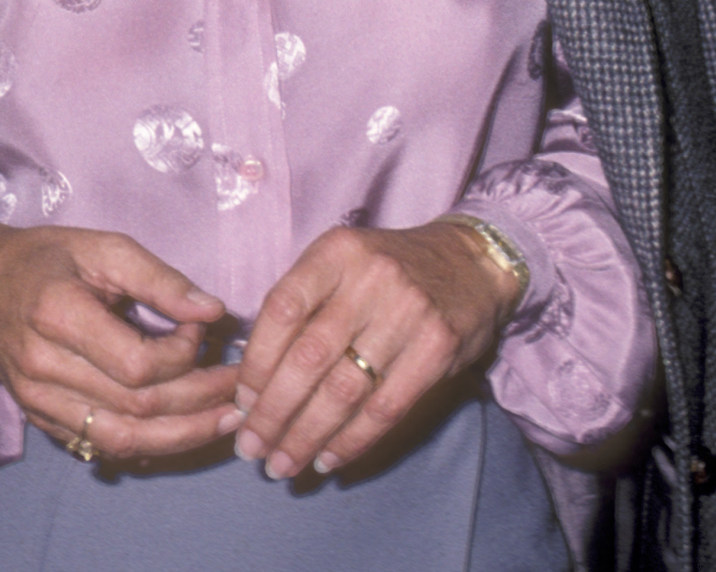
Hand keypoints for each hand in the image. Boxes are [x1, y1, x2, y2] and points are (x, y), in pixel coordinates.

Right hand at [0, 221, 237, 462]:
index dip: (183, 356)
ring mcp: (40, 402)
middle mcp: (45, 369)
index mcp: (59, 317)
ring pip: (123, 440)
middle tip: (241, 388)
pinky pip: (103, 446)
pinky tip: (184, 432)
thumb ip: (159, 278)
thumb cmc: (46, 259)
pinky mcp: (43, 421)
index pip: (138, 365)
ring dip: (183, 436)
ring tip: (226, 421)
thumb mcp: (103, 248)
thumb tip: (213, 311)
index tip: (201, 332)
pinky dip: (150, 446)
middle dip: (199, 402)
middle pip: (138, 407)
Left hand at [224, 220, 521, 481]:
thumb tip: (251, 378)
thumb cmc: (391, 270)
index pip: (282, 311)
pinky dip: (352, 441)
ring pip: (344, 390)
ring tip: (282, 464)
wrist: (473, 261)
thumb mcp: (344, 264)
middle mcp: (372, 277)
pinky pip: (385, 407)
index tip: (242, 401)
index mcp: (338, 251)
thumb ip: (303, 306)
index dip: (256, 363)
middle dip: (273, 412)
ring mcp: (409, 312)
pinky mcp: (438, 348)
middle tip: (253, 446)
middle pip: (308, 357)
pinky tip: (329, 459)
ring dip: (306, 436)